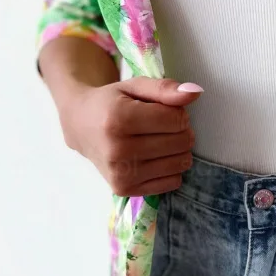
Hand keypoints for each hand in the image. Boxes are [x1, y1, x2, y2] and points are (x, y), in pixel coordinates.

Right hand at [59, 76, 201, 195]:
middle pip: (181, 142)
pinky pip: (172, 182)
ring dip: (177, 150)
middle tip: (161, 126)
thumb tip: (196, 92)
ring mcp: (120, 174)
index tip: (163, 111)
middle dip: (180, 131)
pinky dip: (170, 169)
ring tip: (157, 140)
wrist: (80, 125)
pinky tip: (154, 157)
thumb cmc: (111, 103)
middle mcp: (118, 150)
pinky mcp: (125, 189)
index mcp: (119, 119)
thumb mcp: (135, 86)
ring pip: (180, 163)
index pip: (177, 120)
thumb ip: (165, 88)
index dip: (178, 113)